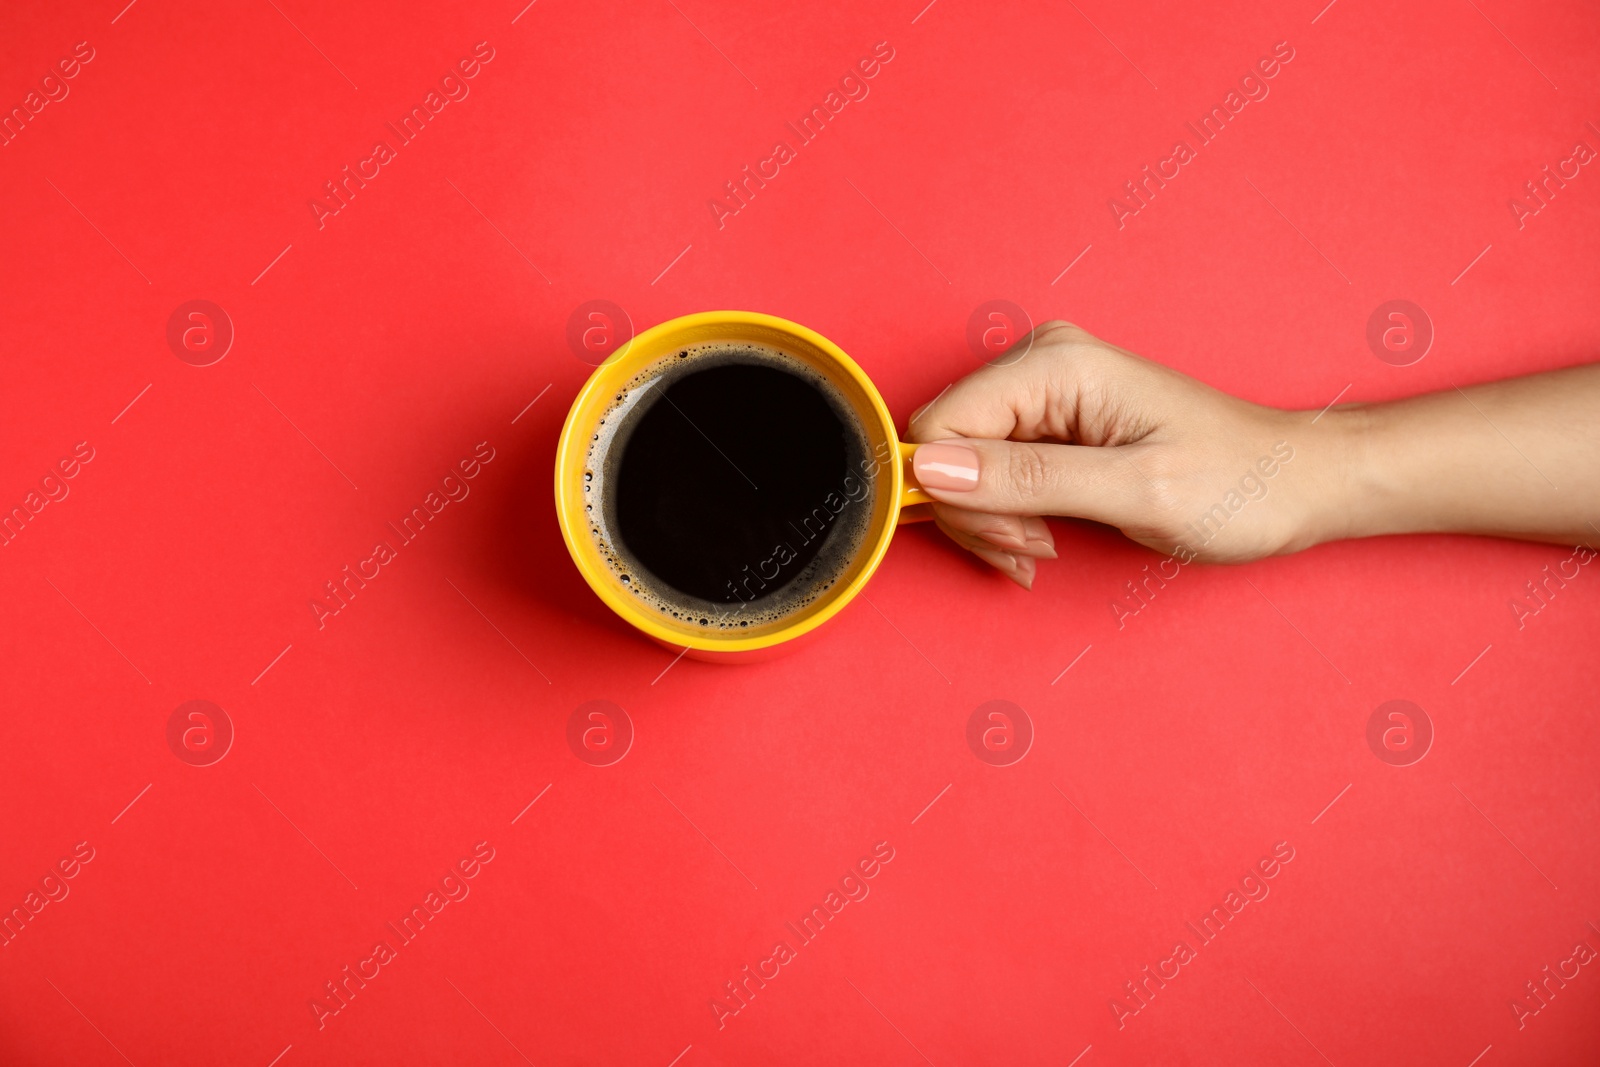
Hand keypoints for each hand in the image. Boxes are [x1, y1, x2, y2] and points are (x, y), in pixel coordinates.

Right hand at [906, 321, 1341, 584]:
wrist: (1293, 482)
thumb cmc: (1236, 485)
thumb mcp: (1134, 492)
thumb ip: (1027, 479)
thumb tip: (928, 470)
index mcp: (1056, 364)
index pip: (939, 425)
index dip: (954, 493)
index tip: (1015, 537)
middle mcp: (1041, 364)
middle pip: (944, 444)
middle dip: (975, 511)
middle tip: (1034, 550)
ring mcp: (1044, 390)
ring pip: (959, 463)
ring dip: (990, 520)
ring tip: (1043, 549)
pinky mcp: (1050, 420)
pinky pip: (989, 469)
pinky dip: (1004, 515)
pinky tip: (1040, 539)